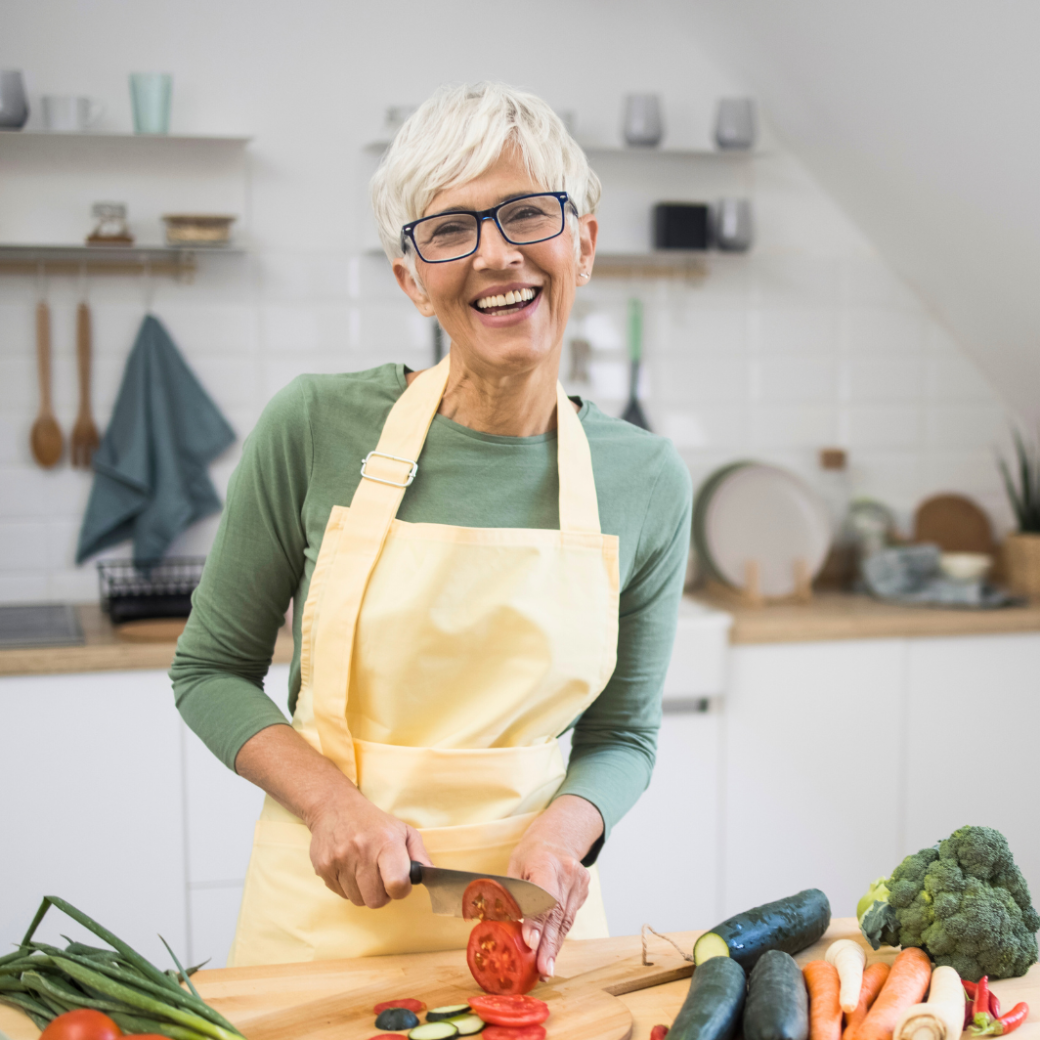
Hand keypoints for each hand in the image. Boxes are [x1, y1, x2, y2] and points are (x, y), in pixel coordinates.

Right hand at [234, 723, 431, 908]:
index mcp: (387, 842)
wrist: (334, 806)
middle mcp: (362, 851)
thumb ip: (420, 855)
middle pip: (376, 900)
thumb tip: (431, 876)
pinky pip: (341, 895)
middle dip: (382, 895)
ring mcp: (340, 860)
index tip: (400, 883)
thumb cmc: (374, 822)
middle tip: (381, 879)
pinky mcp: (323, 868)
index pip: (397, 884)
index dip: (401, 890)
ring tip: (364, 871)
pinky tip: (350, 869)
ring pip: (358, 900)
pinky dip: (348, 887)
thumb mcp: (403, 831)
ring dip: (364, 892)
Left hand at [507, 795, 603, 978]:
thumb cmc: (530, 856)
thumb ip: (508, 895)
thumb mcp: (513, 867)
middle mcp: (566, 872)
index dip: (537, 921)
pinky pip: (569, 919)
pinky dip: (559, 937)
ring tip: (546, 970)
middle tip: (542, 969)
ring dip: (554, 947)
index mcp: (545, 862)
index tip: (531, 943)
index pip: (543, 894)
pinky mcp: (584, 891)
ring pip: (566, 921)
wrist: (558, 839)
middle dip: (548, 944)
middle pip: (557, 913)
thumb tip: (492, 924)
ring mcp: (579, 882)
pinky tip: (551, 954)